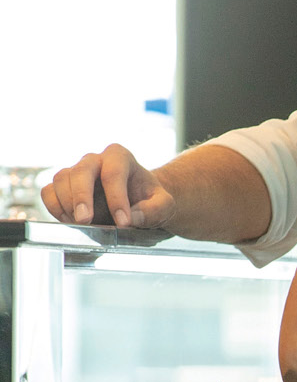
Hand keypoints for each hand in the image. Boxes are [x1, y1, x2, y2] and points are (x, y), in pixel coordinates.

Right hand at [41, 144, 175, 228]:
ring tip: (82, 224)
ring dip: (67, 204)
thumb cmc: (150, 201)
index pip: (114, 173)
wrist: (137, 204)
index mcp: (120, 157)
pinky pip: (48, 192)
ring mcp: (76, 172)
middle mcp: (95, 160)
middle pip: (81, 171)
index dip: (117, 198)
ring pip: (61, 179)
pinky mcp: (62, 187)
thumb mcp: (163, 206)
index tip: (123, 222)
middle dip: (81, 197)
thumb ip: (155, 210)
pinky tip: (70, 222)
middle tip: (86, 221)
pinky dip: (54, 208)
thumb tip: (133, 217)